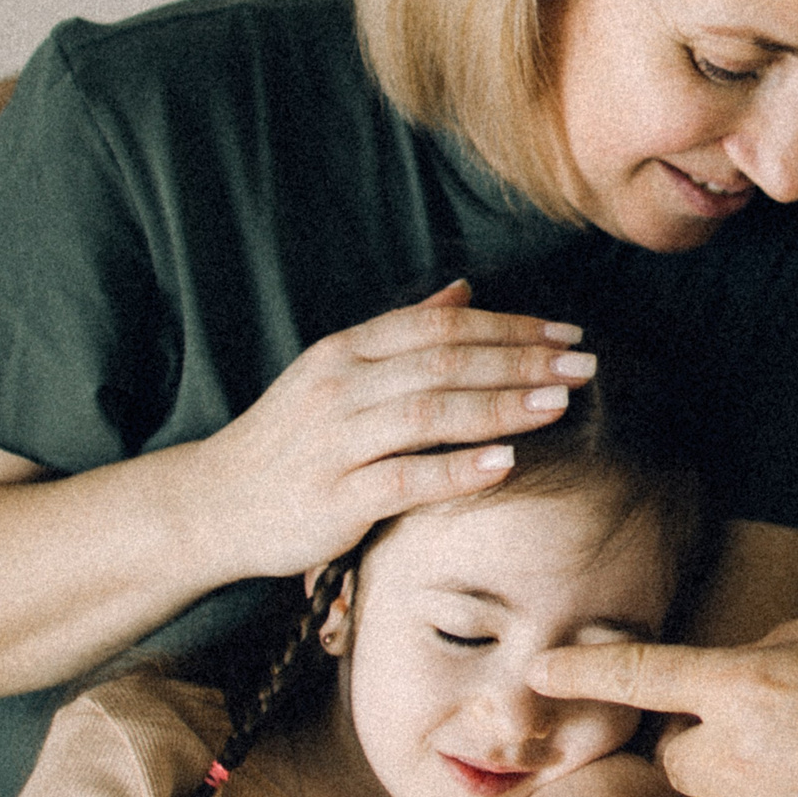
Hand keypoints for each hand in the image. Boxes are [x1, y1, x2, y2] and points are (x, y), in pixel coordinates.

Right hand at [184, 281, 592, 581]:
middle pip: (445, 363)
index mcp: (346, 351)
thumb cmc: (289, 440)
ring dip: (501, 406)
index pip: (440, 327)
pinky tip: (505, 463)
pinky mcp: (335, 498)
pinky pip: (405, 479)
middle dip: (522, 361)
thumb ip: (402, 333)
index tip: (566, 332)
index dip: (509, 326)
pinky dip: (457, 469)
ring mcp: (336, 442)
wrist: (212, 504)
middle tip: (585, 364)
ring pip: (430, 413)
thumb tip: (466, 292)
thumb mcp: (336, 373)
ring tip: (559, 403)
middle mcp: (340, 387)